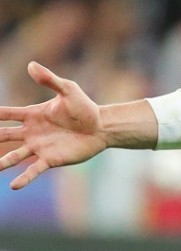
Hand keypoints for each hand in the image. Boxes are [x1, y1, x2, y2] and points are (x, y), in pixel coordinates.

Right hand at [0, 62, 107, 189]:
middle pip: (3, 136)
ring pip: (14, 156)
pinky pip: (33, 170)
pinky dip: (24, 178)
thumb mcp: (68, 90)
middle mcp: (31, 133)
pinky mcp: (50, 159)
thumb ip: (49, 80)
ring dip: (1, 162)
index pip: (5, 114)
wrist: (101, 127)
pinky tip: (13, 186)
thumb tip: (31, 64)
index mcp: (32, 115)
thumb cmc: (85, 107)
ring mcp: (39, 147)